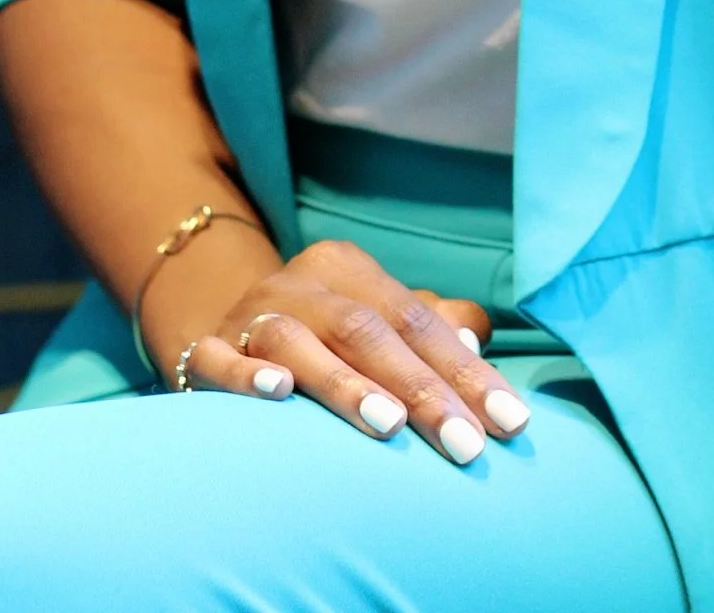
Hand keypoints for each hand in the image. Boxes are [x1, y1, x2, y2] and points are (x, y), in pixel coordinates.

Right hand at [174, 237, 530, 462]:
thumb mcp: (375, 321)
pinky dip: (245, 376)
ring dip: (345, 383)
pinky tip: (277, 393)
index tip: (511, 423)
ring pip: (298, 340)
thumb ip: (431, 329)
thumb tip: (476, 343)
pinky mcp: (202, 350)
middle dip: (422, 390)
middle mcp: (299, 284)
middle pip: (368, 331)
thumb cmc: (319, 337)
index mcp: (347, 270)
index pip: (419, 320)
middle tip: (465, 444)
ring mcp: (247, 315)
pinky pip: (217, 359)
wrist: (216, 331)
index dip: (468, 374)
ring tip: (388, 424)